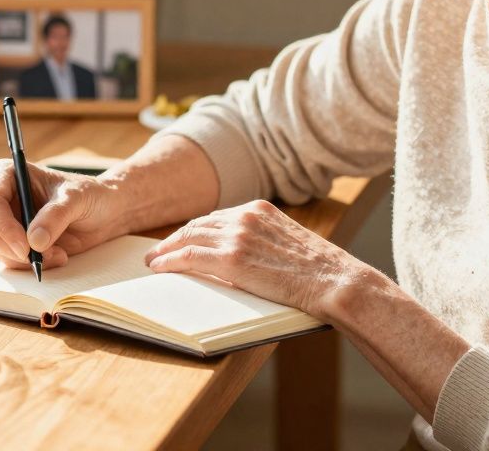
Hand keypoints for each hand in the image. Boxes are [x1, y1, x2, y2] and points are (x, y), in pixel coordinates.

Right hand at [0, 158, 126, 269]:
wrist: (105, 212)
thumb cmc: (90, 195)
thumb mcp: (77, 199)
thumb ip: (56, 216)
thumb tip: (33, 241)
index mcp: (10, 175)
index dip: (3, 226)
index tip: (25, 246)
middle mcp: (1, 197)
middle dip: (12, 248)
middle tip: (41, 256)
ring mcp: (5, 221)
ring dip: (25, 259)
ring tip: (58, 254)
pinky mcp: (14, 242)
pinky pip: (9, 261)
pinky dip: (31, 265)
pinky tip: (56, 256)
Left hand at [143, 201, 365, 318]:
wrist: (334, 280)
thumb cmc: (319, 271)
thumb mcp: (288, 242)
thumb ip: (262, 240)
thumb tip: (242, 255)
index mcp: (259, 209)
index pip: (217, 216)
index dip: (195, 230)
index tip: (182, 239)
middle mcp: (245, 216)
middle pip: (198, 224)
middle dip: (176, 238)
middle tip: (159, 250)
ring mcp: (237, 235)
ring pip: (189, 237)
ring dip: (166, 250)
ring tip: (154, 261)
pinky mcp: (232, 258)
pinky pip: (189, 257)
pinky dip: (170, 261)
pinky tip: (160, 267)